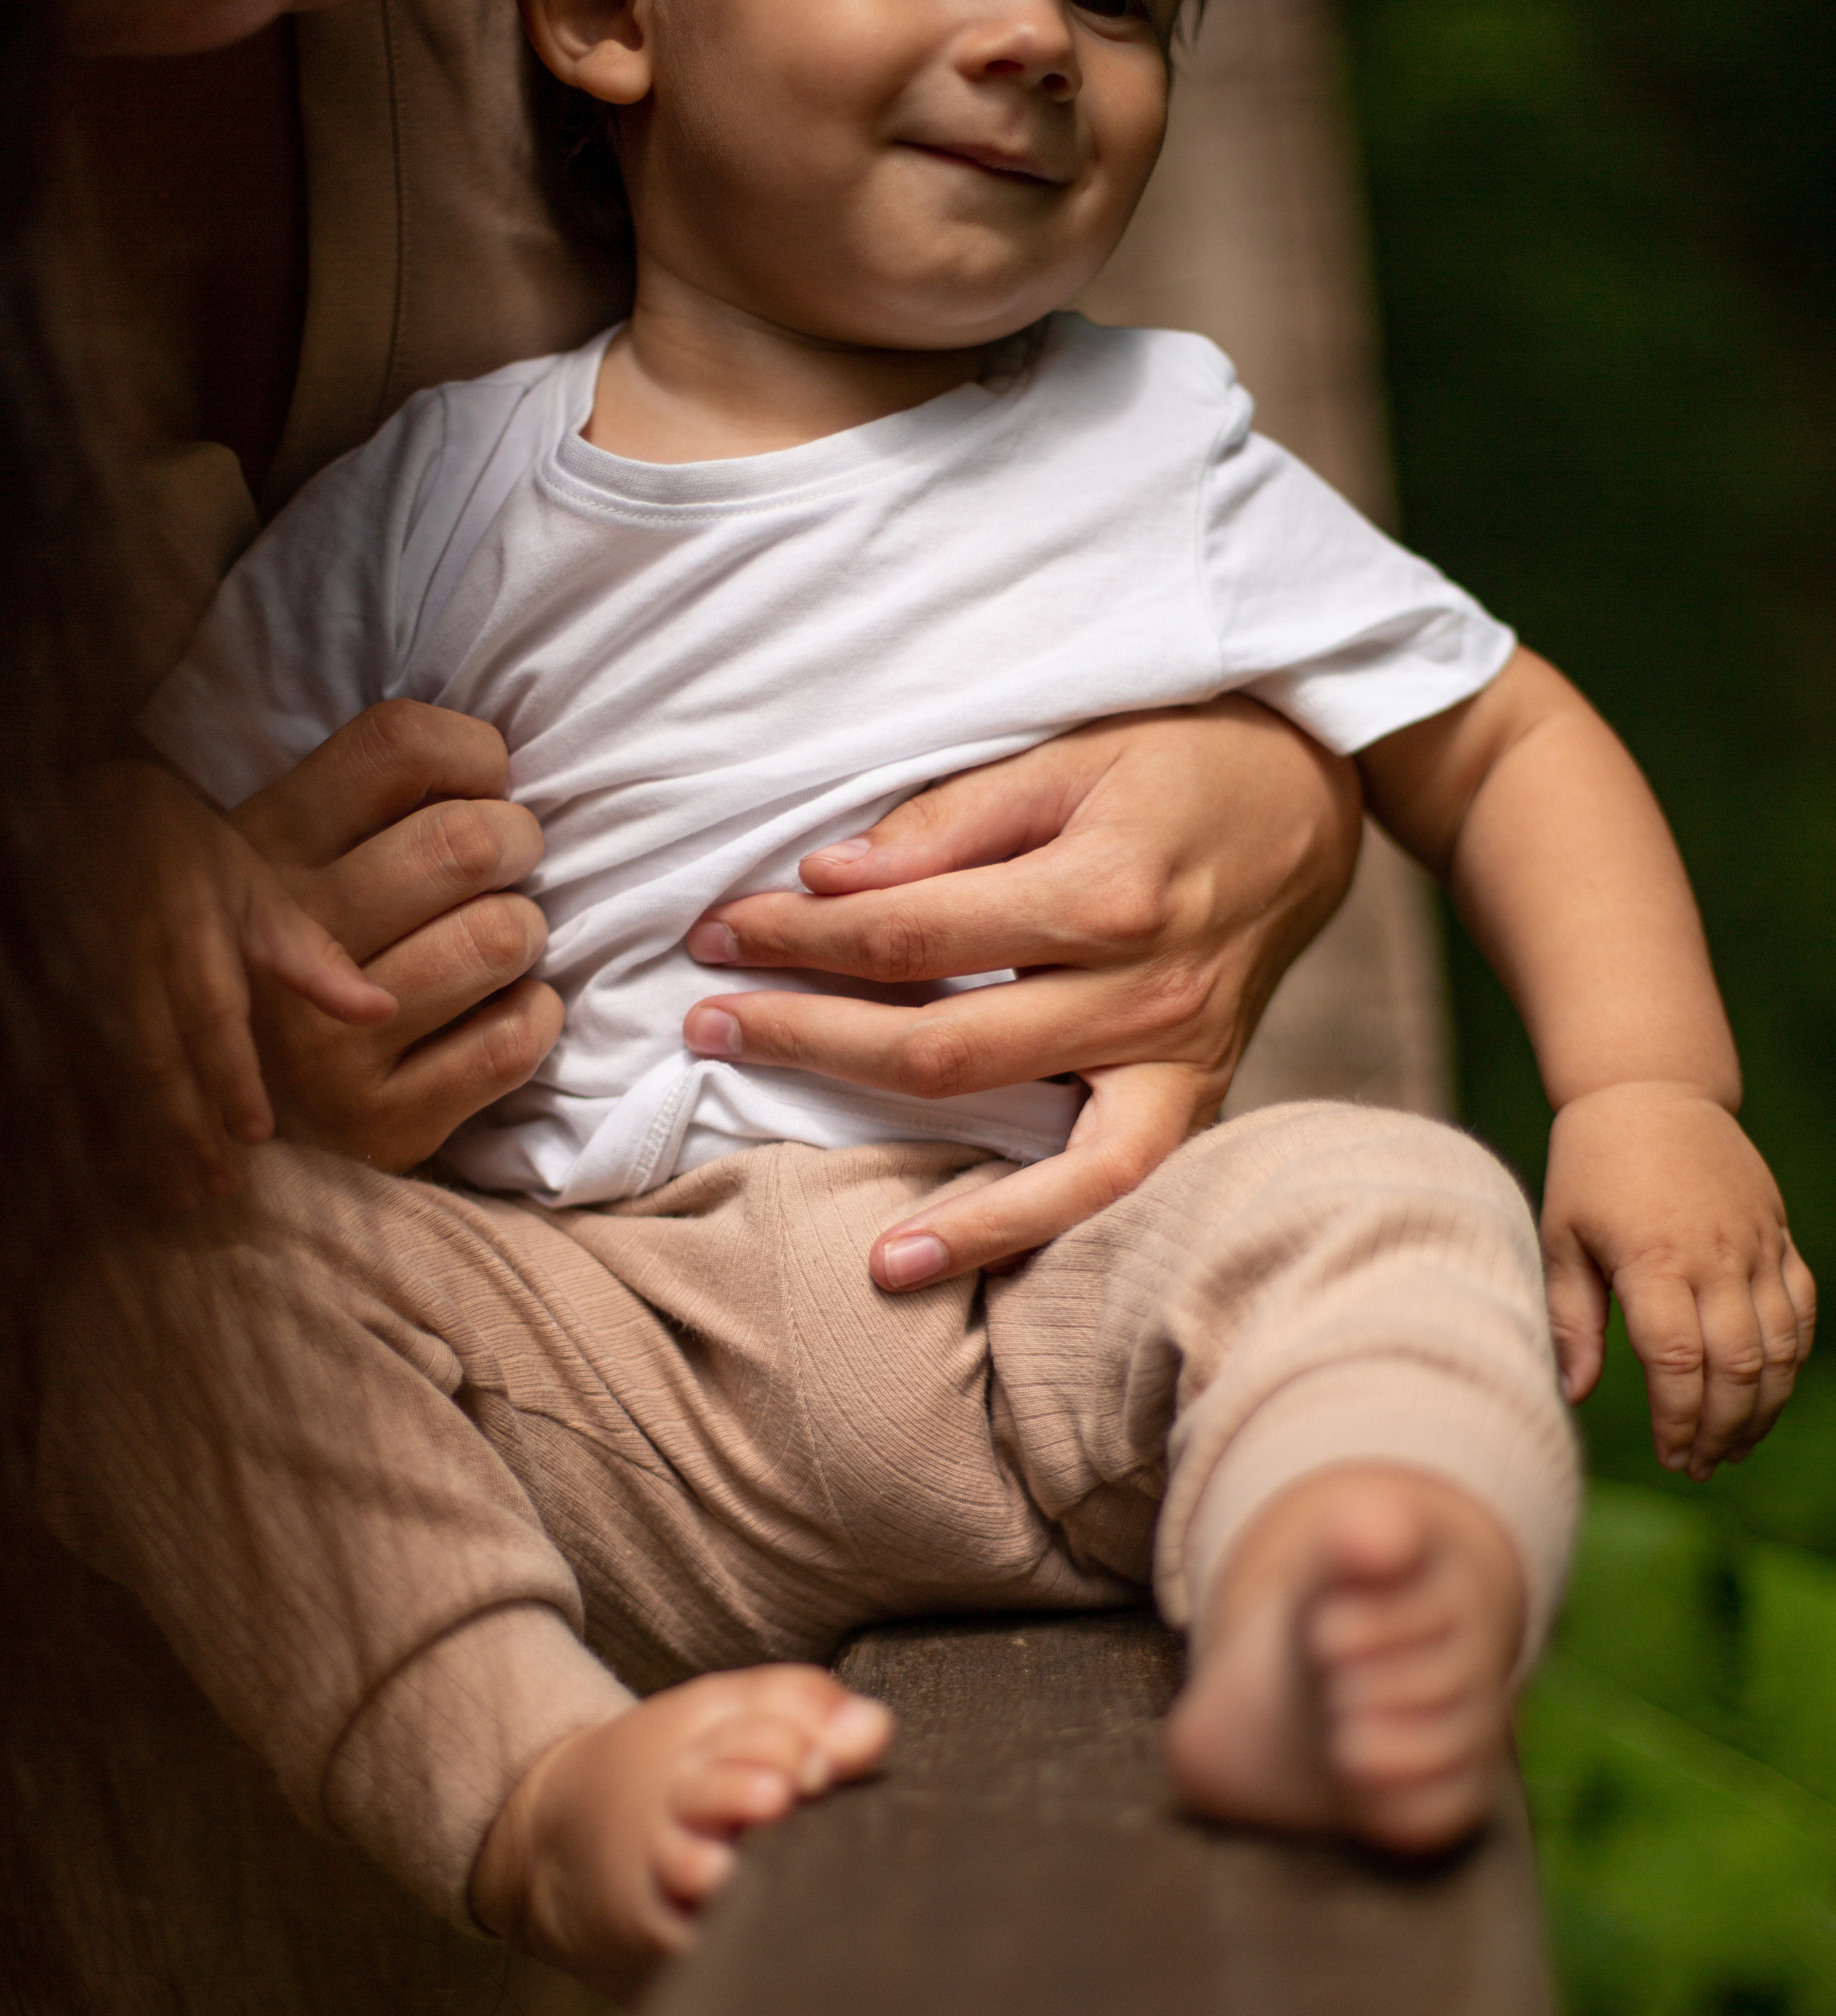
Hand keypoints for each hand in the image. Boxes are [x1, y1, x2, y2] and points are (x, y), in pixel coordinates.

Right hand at [77, 762, 396, 1200]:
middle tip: (216, 1190)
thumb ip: (313, 956)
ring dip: (143, 1136)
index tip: (255, 1135)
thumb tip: (383, 1013)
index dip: (230, 1076)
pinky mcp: (55, 997)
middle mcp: (130, 962)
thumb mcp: (255, 888)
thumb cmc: (186, 853)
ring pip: (110, 1073)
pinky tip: (116, 1168)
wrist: (79, 808)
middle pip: (154, 1058)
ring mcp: (84, 981)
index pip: (210, 1014)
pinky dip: (96, 1120)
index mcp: (187, 933)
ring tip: (177, 1194)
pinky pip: (72, 1069)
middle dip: (185, 1128)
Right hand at [230, 701, 563, 1167]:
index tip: (485, 784)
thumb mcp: (286, 863)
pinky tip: (504, 1009)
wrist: (225, 1123)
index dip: (475, 752)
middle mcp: (288, 937)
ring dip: (526, 933)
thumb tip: (495, 757)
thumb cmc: (285, 964)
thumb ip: (363, 805)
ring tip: (500, 941)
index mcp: (265, 847)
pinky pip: (513, 1039)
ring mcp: (331, 1039)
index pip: (398, 743)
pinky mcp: (382, 1120)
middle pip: (467, 840)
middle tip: (511, 864)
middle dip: (519, 843)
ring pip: (499, 937)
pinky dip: (535, 1016)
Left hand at [680, 701, 1360, 1283]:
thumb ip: (949, 821)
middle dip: (806, 1032)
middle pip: (939, 1038)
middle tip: (706, 1019)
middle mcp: (1144, 988)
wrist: (1309, 806)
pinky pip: (1098, 1189)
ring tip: (763, 1155)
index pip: (912, 929)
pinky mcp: (1190, 1101)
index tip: (720, 931)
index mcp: (1105, 888)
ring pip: (1007, 1125)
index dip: (801, 935)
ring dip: (881, 1141)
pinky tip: (908, 1263)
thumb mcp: (1066, 752)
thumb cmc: (1178, 759)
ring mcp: (1173, 1058)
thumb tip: (828, 877)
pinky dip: (1005, 1232)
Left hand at [1543, 1083, 1815, 1475]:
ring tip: (1732, 1447)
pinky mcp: (1778, 1237)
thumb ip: (1571, 1318)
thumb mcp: (1562, 1237)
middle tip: (1696, 1464)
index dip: (1677, 1420)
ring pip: (1779, 1349)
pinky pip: (1800, 1313)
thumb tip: (1572, 1394)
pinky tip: (1768, 1393)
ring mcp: (1756, 1247)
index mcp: (1654, 1260)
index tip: (1668, 1455)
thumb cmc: (1591, 1167)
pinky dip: (1791, 1361)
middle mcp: (1715, 1258)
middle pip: (1736, 1368)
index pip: (1677, 1363)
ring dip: (1762, 1409)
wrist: (1651, 1091)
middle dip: (1720, 1430)